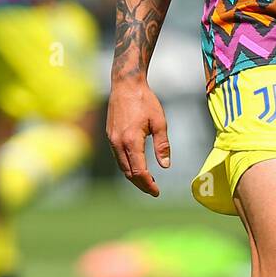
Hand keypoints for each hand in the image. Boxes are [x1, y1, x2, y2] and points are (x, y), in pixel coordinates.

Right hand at [106, 73, 170, 196]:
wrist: (125, 85)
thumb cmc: (145, 101)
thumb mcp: (159, 122)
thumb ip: (162, 145)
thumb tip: (166, 166)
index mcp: (131, 141)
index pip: (139, 171)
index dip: (148, 184)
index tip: (157, 192)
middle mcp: (118, 143)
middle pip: (128, 173)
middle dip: (141, 184)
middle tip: (153, 190)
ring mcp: (112, 140)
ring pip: (122, 166)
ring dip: (133, 177)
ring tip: (148, 181)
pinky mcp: (110, 136)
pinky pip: (118, 157)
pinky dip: (127, 166)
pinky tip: (137, 166)